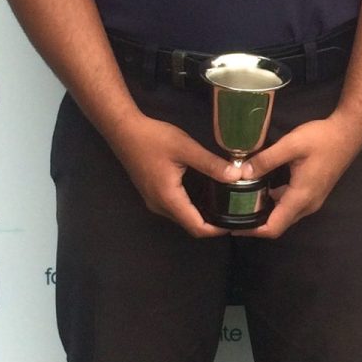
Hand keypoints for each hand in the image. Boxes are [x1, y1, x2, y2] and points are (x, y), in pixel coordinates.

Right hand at [112, 112, 238, 237]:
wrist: (124, 131)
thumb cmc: (153, 139)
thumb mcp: (186, 148)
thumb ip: (211, 164)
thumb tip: (238, 176)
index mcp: (168, 199)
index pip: (196, 227)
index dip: (217, 230)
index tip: (236, 222)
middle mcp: (159, 206)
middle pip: (190, 225)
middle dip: (213, 224)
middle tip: (234, 212)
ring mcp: (154, 201)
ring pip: (182, 217)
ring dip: (202, 215)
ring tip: (223, 203)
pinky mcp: (152, 194)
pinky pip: (175, 208)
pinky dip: (191, 206)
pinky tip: (205, 194)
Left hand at [243, 114, 361, 238]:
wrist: (348, 133)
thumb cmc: (322, 138)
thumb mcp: (291, 145)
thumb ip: (266, 160)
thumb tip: (242, 173)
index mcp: (301, 197)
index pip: (274, 227)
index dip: (253, 231)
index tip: (233, 226)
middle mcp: (307, 205)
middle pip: (279, 224)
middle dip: (256, 223)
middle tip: (233, 213)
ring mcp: (312, 200)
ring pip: (285, 215)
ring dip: (266, 212)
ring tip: (243, 202)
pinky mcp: (313, 192)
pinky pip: (291, 205)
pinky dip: (275, 203)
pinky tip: (263, 189)